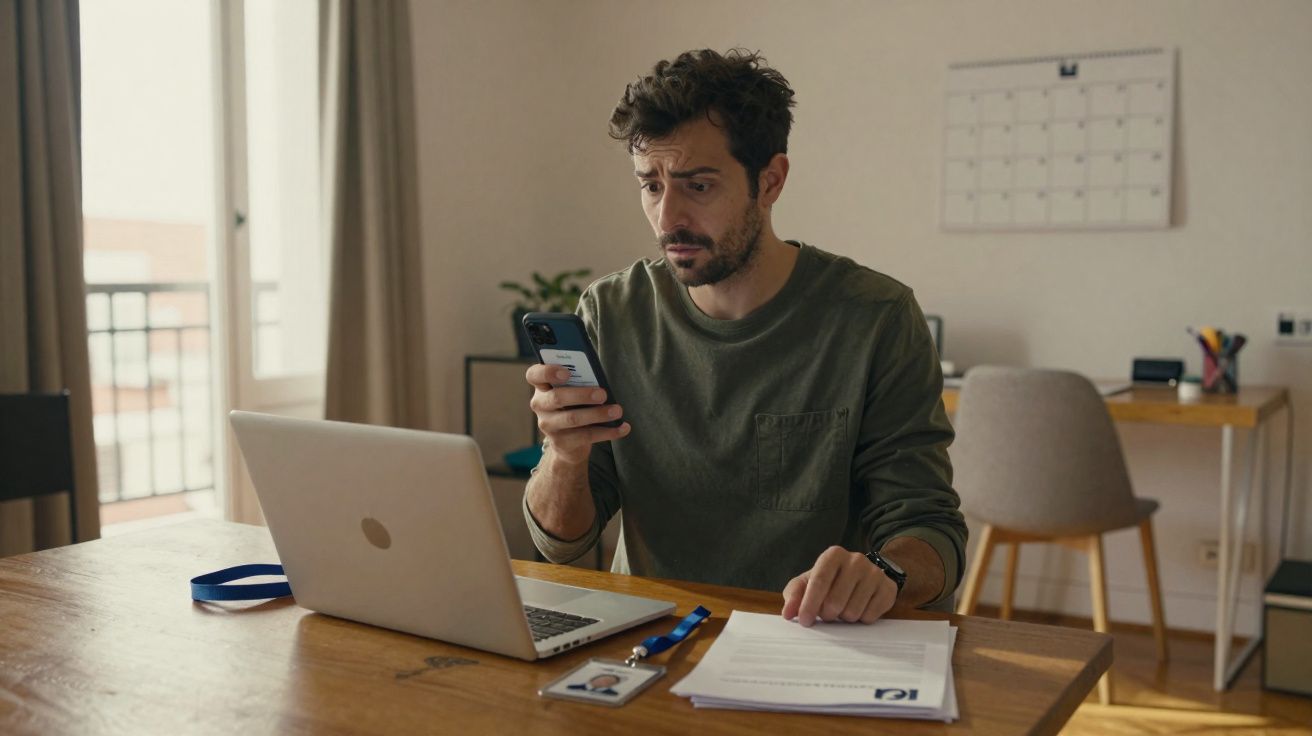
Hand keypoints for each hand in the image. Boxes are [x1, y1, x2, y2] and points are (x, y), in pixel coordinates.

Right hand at [525, 364, 629, 465]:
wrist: (569, 443)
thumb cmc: (575, 405)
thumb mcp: (574, 391)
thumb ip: (581, 380)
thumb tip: (599, 377)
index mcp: (542, 387)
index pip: (534, 375)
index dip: (547, 372)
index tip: (567, 372)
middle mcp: (540, 405)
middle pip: (556, 398)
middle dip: (581, 395)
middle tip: (603, 394)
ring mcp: (548, 426)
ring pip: (572, 419)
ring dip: (598, 414)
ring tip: (617, 411)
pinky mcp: (561, 443)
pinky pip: (586, 436)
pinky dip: (608, 432)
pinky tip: (623, 428)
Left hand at [781, 546, 896, 626]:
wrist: (864, 575)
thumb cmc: (831, 580)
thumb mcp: (808, 582)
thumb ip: (794, 595)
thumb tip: (788, 613)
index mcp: (833, 555)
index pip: (819, 581)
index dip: (810, 604)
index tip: (805, 620)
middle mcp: (856, 560)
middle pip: (835, 601)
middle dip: (827, 614)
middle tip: (827, 613)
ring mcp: (874, 574)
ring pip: (852, 612)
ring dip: (843, 618)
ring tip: (843, 609)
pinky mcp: (888, 589)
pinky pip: (869, 617)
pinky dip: (860, 619)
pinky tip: (859, 608)